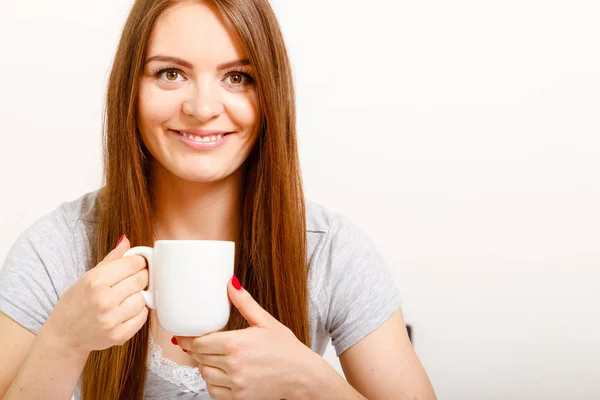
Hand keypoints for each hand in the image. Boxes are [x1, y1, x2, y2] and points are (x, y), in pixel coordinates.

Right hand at [42, 235, 148, 356]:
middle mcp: (103, 300)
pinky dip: (139, 312)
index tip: (139, 263)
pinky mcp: (119, 335)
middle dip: (142, 276)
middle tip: (135, 278)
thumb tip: (126, 241)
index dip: (139, 261)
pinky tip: (126, 310)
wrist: (64, 336)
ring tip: (126, 297)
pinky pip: (143, 317)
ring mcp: (111, 320)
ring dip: (139, 296)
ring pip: (143, 299)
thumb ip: (111, 260)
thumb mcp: (87, 277)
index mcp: (95, 281)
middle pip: (141, 279)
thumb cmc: (76, 303)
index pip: (133, 263)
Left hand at [176, 277, 319, 399]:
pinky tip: (221, 373)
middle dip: (195, 349)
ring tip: (212, 356)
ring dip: (203, 365)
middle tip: (199, 342)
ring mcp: (235, 384)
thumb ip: (244, 303)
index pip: (198, 343)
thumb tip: (230, 283)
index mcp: (236, 344)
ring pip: (204, 374)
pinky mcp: (239, 398)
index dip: (187, 338)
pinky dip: (212, 382)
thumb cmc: (286, 348)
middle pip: (198, 357)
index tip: (183, 334)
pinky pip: (213, 391)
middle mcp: (233, 366)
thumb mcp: (265, 321)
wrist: (302, 376)